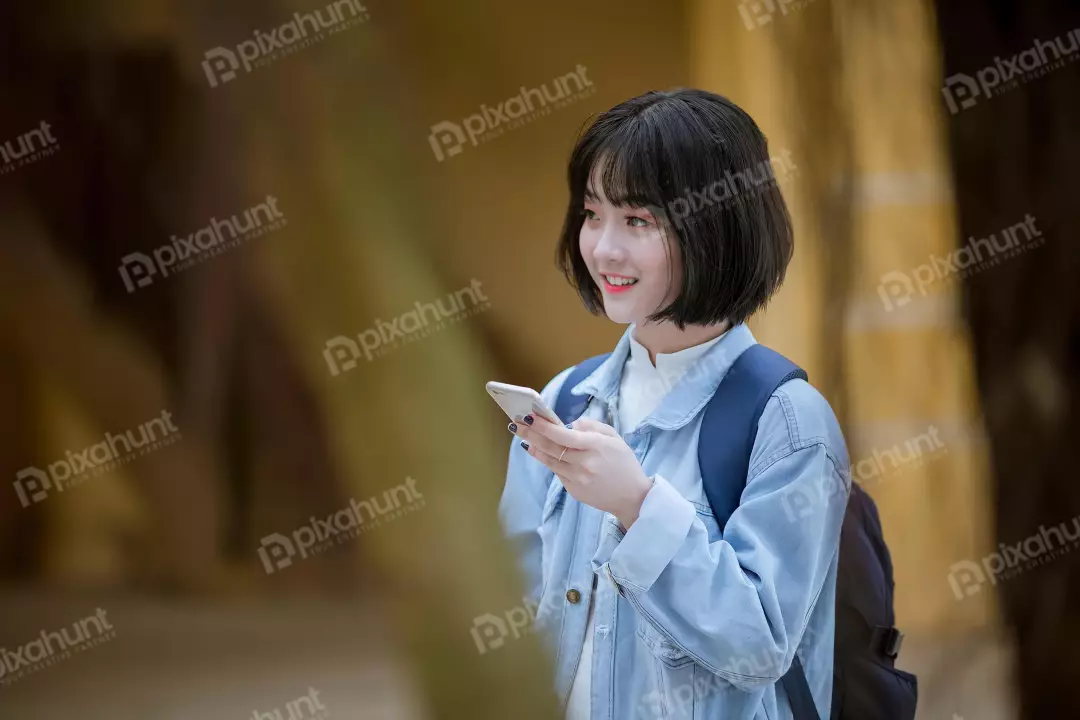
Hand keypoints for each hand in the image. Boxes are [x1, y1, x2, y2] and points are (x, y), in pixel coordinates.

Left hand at [509, 415, 652, 528]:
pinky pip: (558, 473)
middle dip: (531, 434)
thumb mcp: (614, 438)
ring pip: (550, 461)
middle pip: (551, 447)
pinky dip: (549, 462)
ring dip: (536, 448)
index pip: (563, 435)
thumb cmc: (624, 463)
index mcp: (595, 446)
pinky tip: (542, 453)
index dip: (544, 426)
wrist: (632, 497)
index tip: (530, 417)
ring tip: (525, 438)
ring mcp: (577, 479)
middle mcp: (584, 463)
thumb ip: (592, 426)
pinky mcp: (574, 491)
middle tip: (517, 425)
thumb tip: (571, 424)